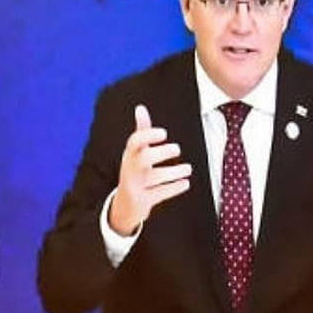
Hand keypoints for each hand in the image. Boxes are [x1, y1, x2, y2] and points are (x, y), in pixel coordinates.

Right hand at [109, 105, 191, 235]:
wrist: (124, 204)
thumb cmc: (135, 170)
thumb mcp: (136, 152)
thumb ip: (142, 131)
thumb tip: (140, 108)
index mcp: (130, 154)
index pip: (135, 141)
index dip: (149, 135)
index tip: (164, 133)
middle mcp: (131, 168)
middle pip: (145, 158)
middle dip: (162, 152)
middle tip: (177, 149)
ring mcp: (135, 185)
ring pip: (155, 177)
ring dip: (175, 172)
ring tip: (187, 169)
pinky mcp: (142, 201)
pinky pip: (160, 194)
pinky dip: (175, 188)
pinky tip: (185, 183)